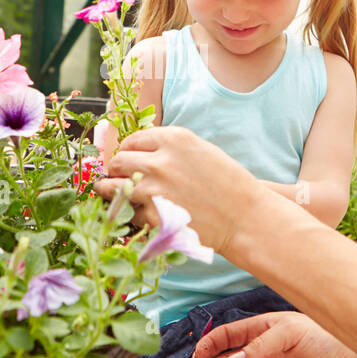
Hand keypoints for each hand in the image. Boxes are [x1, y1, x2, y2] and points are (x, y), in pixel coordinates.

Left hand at [94, 126, 264, 254]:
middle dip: (117, 169)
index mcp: (174, 139)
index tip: (128, 158)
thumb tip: (140, 152)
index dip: (128, 150)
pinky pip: (128, 212)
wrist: (245, 218)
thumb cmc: (229, 185)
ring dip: (110, 191)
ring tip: (112, 194)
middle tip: (119, 177)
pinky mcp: (152, 216)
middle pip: (118, 160)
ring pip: (112, 187)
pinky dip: (132, 214)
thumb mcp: (201, 151)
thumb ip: (170, 149)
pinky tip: (141, 214)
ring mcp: (153, 190)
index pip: (133, 139)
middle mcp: (160, 161)